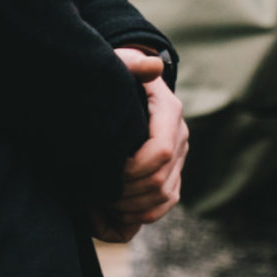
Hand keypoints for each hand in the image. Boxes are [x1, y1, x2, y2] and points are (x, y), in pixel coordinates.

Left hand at [93, 50, 187, 239]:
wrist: (126, 88)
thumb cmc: (115, 77)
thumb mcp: (119, 63)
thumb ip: (131, 62)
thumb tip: (153, 67)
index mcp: (169, 113)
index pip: (161, 151)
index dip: (134, 168)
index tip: (106, 171)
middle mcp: (180, 136)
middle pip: (162, 179)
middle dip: (128, 192)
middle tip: (96, 193)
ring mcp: (179, 157)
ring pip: (165, 195)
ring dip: (132, 206)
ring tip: (101, 202)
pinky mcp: (173, 172)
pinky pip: (166, 202)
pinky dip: (142, 214)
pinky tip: (113, 212)